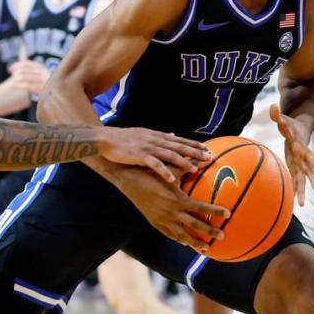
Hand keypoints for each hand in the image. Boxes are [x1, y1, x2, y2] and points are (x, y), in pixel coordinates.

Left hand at [10, 60, 50, 95]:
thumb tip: (22, 47)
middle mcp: (41, 72)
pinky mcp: (40, 87)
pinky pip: (27, 85)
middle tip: (12, 75)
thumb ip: (28, 63)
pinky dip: (21, 85)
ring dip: (17, 78)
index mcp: (39, 66)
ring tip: (13, 80)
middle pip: (24, 70)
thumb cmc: (42, 78)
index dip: (16, 65)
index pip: (25, 63)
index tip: (10, 69)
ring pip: (24, 77)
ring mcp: (41, 80)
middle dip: (16, 72)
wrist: (54, 88)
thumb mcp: (37, 70)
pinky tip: (17, 85)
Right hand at [96, 126, 211, 182]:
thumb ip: (160, 136)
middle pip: (179, 147)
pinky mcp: (139, 156)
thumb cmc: (124, 139)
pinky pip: (154, 165)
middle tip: (208, 158)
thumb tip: (174, 135)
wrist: (105, 139)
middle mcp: (155, 140)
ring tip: (195, 169)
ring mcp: (147, 148)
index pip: (179, 140)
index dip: (193, 144)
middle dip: (194, 152)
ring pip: (169, 155)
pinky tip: (172, 179)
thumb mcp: (144, 134)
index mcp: (157, 136)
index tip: (207, 148)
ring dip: (183, 162)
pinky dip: (164, 171)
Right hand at [113, 166, 229, 252]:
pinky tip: (185, 243)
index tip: (228, 214)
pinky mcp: (155, 223)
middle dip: (209, 232)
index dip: (215, 212)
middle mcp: (172, 212)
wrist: (130, 181)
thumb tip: (206, 158)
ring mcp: (163, 220)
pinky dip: (178, 239)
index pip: (202, 208)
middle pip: (195, 226)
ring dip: (195, 243)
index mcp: (178, 199)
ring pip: (182, 235)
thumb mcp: (171, 169)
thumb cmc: (151, 172)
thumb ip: (189, 167)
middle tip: (222, 236)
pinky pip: (169, 234)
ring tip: (205, 249)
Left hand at [270, 104, 313, 205]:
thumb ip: (277, 115)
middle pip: (308, 169)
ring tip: (302, 204)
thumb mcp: (284, 120)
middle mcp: (302, 157)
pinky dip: (294, 192)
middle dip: (312, 178)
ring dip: (302, 191)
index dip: (311, 158)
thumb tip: (272, 105)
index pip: (306, 152)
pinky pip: (295, 182)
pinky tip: (294, 205)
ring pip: (303, 179)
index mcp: (300, 146)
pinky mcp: (295, 168)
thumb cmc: (290, 127)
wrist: (299, 132)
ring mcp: (299, 164)